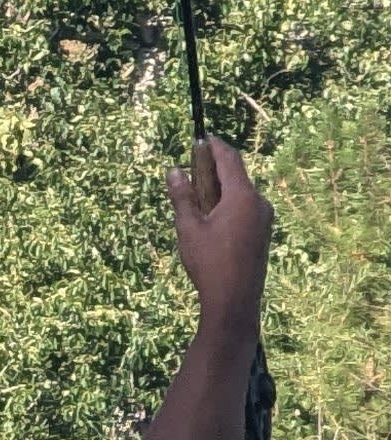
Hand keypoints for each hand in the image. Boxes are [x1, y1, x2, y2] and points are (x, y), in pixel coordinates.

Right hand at [170, 136, 271, 333]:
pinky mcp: (264, 232)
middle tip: (191, 173)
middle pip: (236, 175)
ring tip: (196, 202)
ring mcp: (265, 218)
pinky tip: (211, 221)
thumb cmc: (208, 263)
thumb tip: (174, 171)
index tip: (201, 139)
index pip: (229, 159)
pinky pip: (246, 208)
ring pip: (241, 193)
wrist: (235, 301)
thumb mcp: (189, 228)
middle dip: (214, 170)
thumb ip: (182, 197)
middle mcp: (259, 202)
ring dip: (220, 190)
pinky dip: (228, 205)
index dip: (214, 146)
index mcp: (243, 196)